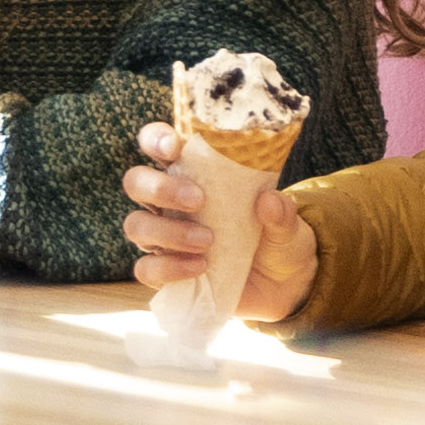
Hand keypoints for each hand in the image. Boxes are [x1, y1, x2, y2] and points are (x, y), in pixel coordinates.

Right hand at [121, 123, 315, 327]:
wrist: (283, 285)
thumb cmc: (277, 239)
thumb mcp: (288, 225)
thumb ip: (281, 213)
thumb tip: (270, 200)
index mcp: (194, 174)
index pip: (158, 145)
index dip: (156, 139)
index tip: (174, 146)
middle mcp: (170, 202)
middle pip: (137, 182)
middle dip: (160, 188)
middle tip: (197, 199)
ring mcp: (164, 237)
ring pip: (136, 225)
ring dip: (168, 231)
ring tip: (207, 241)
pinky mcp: (165, 271)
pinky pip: (146, 268)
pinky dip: (169, 267)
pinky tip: (199, 267)